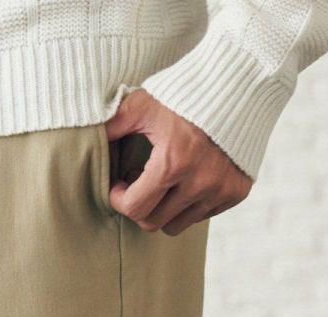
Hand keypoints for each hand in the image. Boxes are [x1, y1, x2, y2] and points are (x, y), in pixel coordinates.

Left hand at [104, 89, 251, 234]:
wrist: (241, 81)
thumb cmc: (185, 91)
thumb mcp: (143, 103)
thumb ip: (112, 125)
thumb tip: (86, 138)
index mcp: (173, 163)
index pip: (135, 208)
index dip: (119, 200)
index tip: (118, 186)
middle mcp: (199, 183)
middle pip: (153, 223)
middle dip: (140, 207)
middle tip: (139, 183)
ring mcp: (220, 190)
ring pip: (177, 225)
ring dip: (164, 209)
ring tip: (163, 182)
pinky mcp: (236, 192)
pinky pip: (202, 215)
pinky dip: (190, 203)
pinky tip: (188, 178)